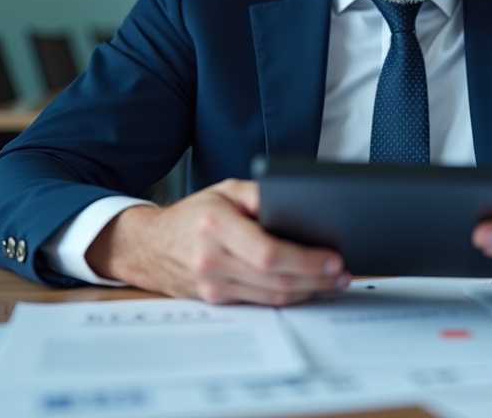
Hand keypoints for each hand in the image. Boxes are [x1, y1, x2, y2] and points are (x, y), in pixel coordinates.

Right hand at [85, 179, 350, 304]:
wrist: (149, 246)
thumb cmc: (193, 214)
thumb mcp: (226, 190)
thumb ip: (261, 193)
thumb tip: (299, 202)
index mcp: (216, 227)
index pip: (269, 253)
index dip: (306, 260)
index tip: (333, 258)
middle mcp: (212, 260)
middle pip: (276, 279)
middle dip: (317, 279)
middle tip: (342, 273)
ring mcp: (213, 286)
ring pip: (272, 296)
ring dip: (309, 291)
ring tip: (334, 281)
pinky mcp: (217, 300)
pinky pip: (261, 302)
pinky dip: (288, 296)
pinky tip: (308, 287)